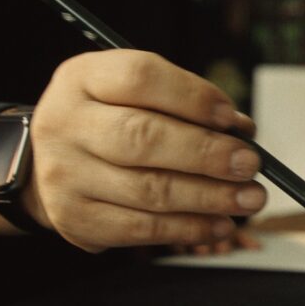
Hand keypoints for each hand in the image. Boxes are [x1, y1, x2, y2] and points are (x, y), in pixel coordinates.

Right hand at [20, 50, 266, 252]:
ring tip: (249, 198)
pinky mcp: (76, 219)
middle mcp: (66, 123)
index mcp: (84, 78)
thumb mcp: (137, 94)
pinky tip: (221, 224)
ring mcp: (66, 174)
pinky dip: (190, 228)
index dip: (192, 97)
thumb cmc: (113, 120)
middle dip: (207, 154)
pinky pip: (142, 228)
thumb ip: (186, 104)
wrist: (54, 161)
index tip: (231, 118)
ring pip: (148, 189)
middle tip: (250, 165)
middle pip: (143, 137)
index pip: (140, 78)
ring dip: (210, 197)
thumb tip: (241, 130)